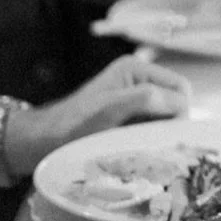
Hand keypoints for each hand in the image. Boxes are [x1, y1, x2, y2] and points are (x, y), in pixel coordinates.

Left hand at [3, 56, 190, 178]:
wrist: (41, 143)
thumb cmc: (70, 126)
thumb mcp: (107, 111)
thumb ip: (143, 99)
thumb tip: (178, 103)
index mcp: (136, 68)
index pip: (179, 90)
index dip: (178, 114)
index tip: (167, 139)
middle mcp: (138, 81)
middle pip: (176, 103)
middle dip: (170, 125)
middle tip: (156, 147)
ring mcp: (134, 100)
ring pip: (166, 119)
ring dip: (159, 135)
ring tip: (144, 151)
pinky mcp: (129, 119)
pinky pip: (153, 129)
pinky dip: (151, 141)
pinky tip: (138, 152)